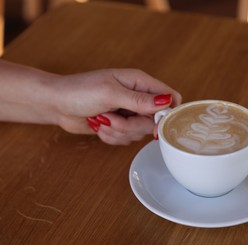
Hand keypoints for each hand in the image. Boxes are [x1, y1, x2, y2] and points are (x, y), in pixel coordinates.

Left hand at [54, 69, 181, 144]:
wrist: (56, 104)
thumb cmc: (79, 91)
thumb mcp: (110, 93)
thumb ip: (140, 100)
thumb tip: (166, 102)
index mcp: (140, 82)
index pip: (170, 96)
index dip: (167, 112)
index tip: (154, 124)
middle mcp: (138, 98)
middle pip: (154, 121)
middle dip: (131, 126)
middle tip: (113, 118)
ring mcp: (129, 113)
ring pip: (139, 133)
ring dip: (118, 131)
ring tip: (101, 119)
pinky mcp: (120, 126)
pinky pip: (126, 140)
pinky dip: (111, 137)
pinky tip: (99, 125)